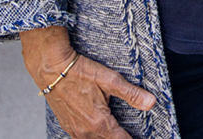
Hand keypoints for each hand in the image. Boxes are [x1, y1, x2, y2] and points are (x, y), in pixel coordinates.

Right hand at [20, 27, 155, 138]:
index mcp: (99, 123)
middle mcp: (85, 131)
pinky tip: (98, 128)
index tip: (141, 137)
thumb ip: (131, 94)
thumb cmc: (80, 72)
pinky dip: (93, 136)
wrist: (51, 70)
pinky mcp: (67, 125)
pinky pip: (82, 138)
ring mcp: (74, 130)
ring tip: (115, 131)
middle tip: (128, 132)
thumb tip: (150, 103)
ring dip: (105, 137)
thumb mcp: (110, 80)